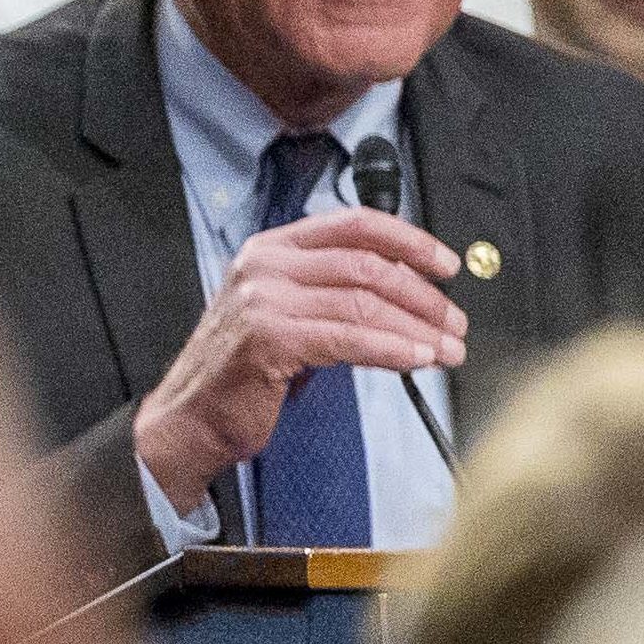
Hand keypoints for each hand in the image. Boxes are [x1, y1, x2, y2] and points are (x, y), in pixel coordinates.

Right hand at [129, 210, 464, 506]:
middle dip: (423, 296)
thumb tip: (406, 291)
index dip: (410, 241)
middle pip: (366, 264)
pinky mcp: (268, 338)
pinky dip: (389, 348)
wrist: (189, 418)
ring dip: (416, 328)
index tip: (446, 265)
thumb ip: (332, 293)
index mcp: (272, 250)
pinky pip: (347, 338)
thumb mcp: (285, 314)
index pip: (353, 225)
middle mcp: (264, 265)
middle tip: (454, 323)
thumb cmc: (241, 372)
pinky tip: (414, 359)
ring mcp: (262, 299)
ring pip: (363, 301)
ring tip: (445, 350)